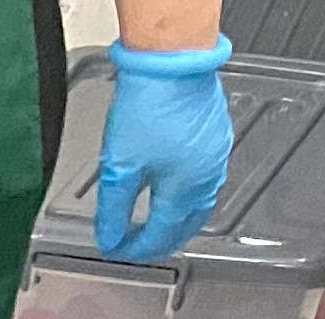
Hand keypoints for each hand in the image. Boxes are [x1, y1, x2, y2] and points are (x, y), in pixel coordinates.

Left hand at [95, 42, 234, 261]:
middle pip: (186, 223)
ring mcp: (216, 155)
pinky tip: (175, 188)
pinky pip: (206, 177)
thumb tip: (109, 239)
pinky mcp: (216, 134)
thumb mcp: (119, 167)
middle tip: (141, 247)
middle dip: (162, 240)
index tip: (117, 251)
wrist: (172, 61)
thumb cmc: (149, 107)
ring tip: (158, 225)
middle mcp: (207, 177)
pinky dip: (188, 193)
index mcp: (185, 190)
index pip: (161, 234)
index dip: (136, 249)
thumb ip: (113, 210)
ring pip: (200, 202)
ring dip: (178, 219)